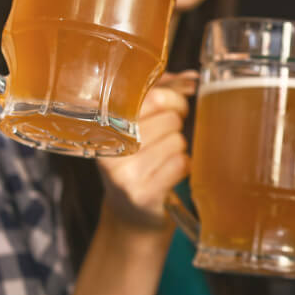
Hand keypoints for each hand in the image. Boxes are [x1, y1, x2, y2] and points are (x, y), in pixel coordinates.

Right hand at [96, 73, 196, 227]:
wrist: (131, 216)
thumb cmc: (138, 162)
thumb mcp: (138, 126)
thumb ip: (160, 96)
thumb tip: (190, 78)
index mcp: (104, 124)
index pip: (150, 96)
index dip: (172, 97)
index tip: (175, 105)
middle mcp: (110, 148)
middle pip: (168, 118)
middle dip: (178, 122)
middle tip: (171, 133)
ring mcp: (124, 173)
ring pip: (177, 141)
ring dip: (179, 148)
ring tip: (165, 158)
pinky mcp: (142, 193)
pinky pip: (180, 163)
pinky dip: (184, 166)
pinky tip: (171, 173)